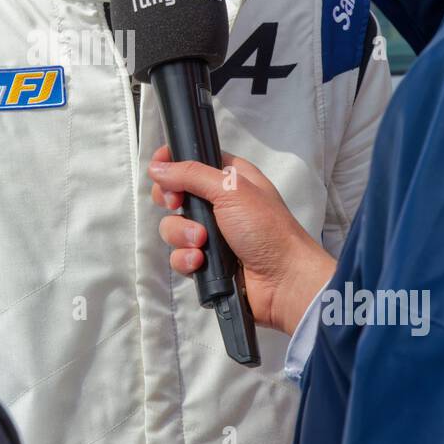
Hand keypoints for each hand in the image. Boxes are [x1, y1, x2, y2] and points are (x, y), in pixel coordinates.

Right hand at [149, 146, 334, 335]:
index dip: (173, 164)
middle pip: (175, 194)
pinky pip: (180, 256)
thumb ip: (191, 174)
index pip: (192, 162)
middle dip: (172, 202)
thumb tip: (158, 167)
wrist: (284, 281)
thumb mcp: (231, 189)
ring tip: (202, 242)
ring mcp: (212, 234)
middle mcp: (219, 204)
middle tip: (178, 204)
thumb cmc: (268, 230)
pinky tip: (201, 261)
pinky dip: (187, 259)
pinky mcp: (207, 261)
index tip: (161, 171)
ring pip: (174, 228)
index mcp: (230, 178)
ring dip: (182, 235)